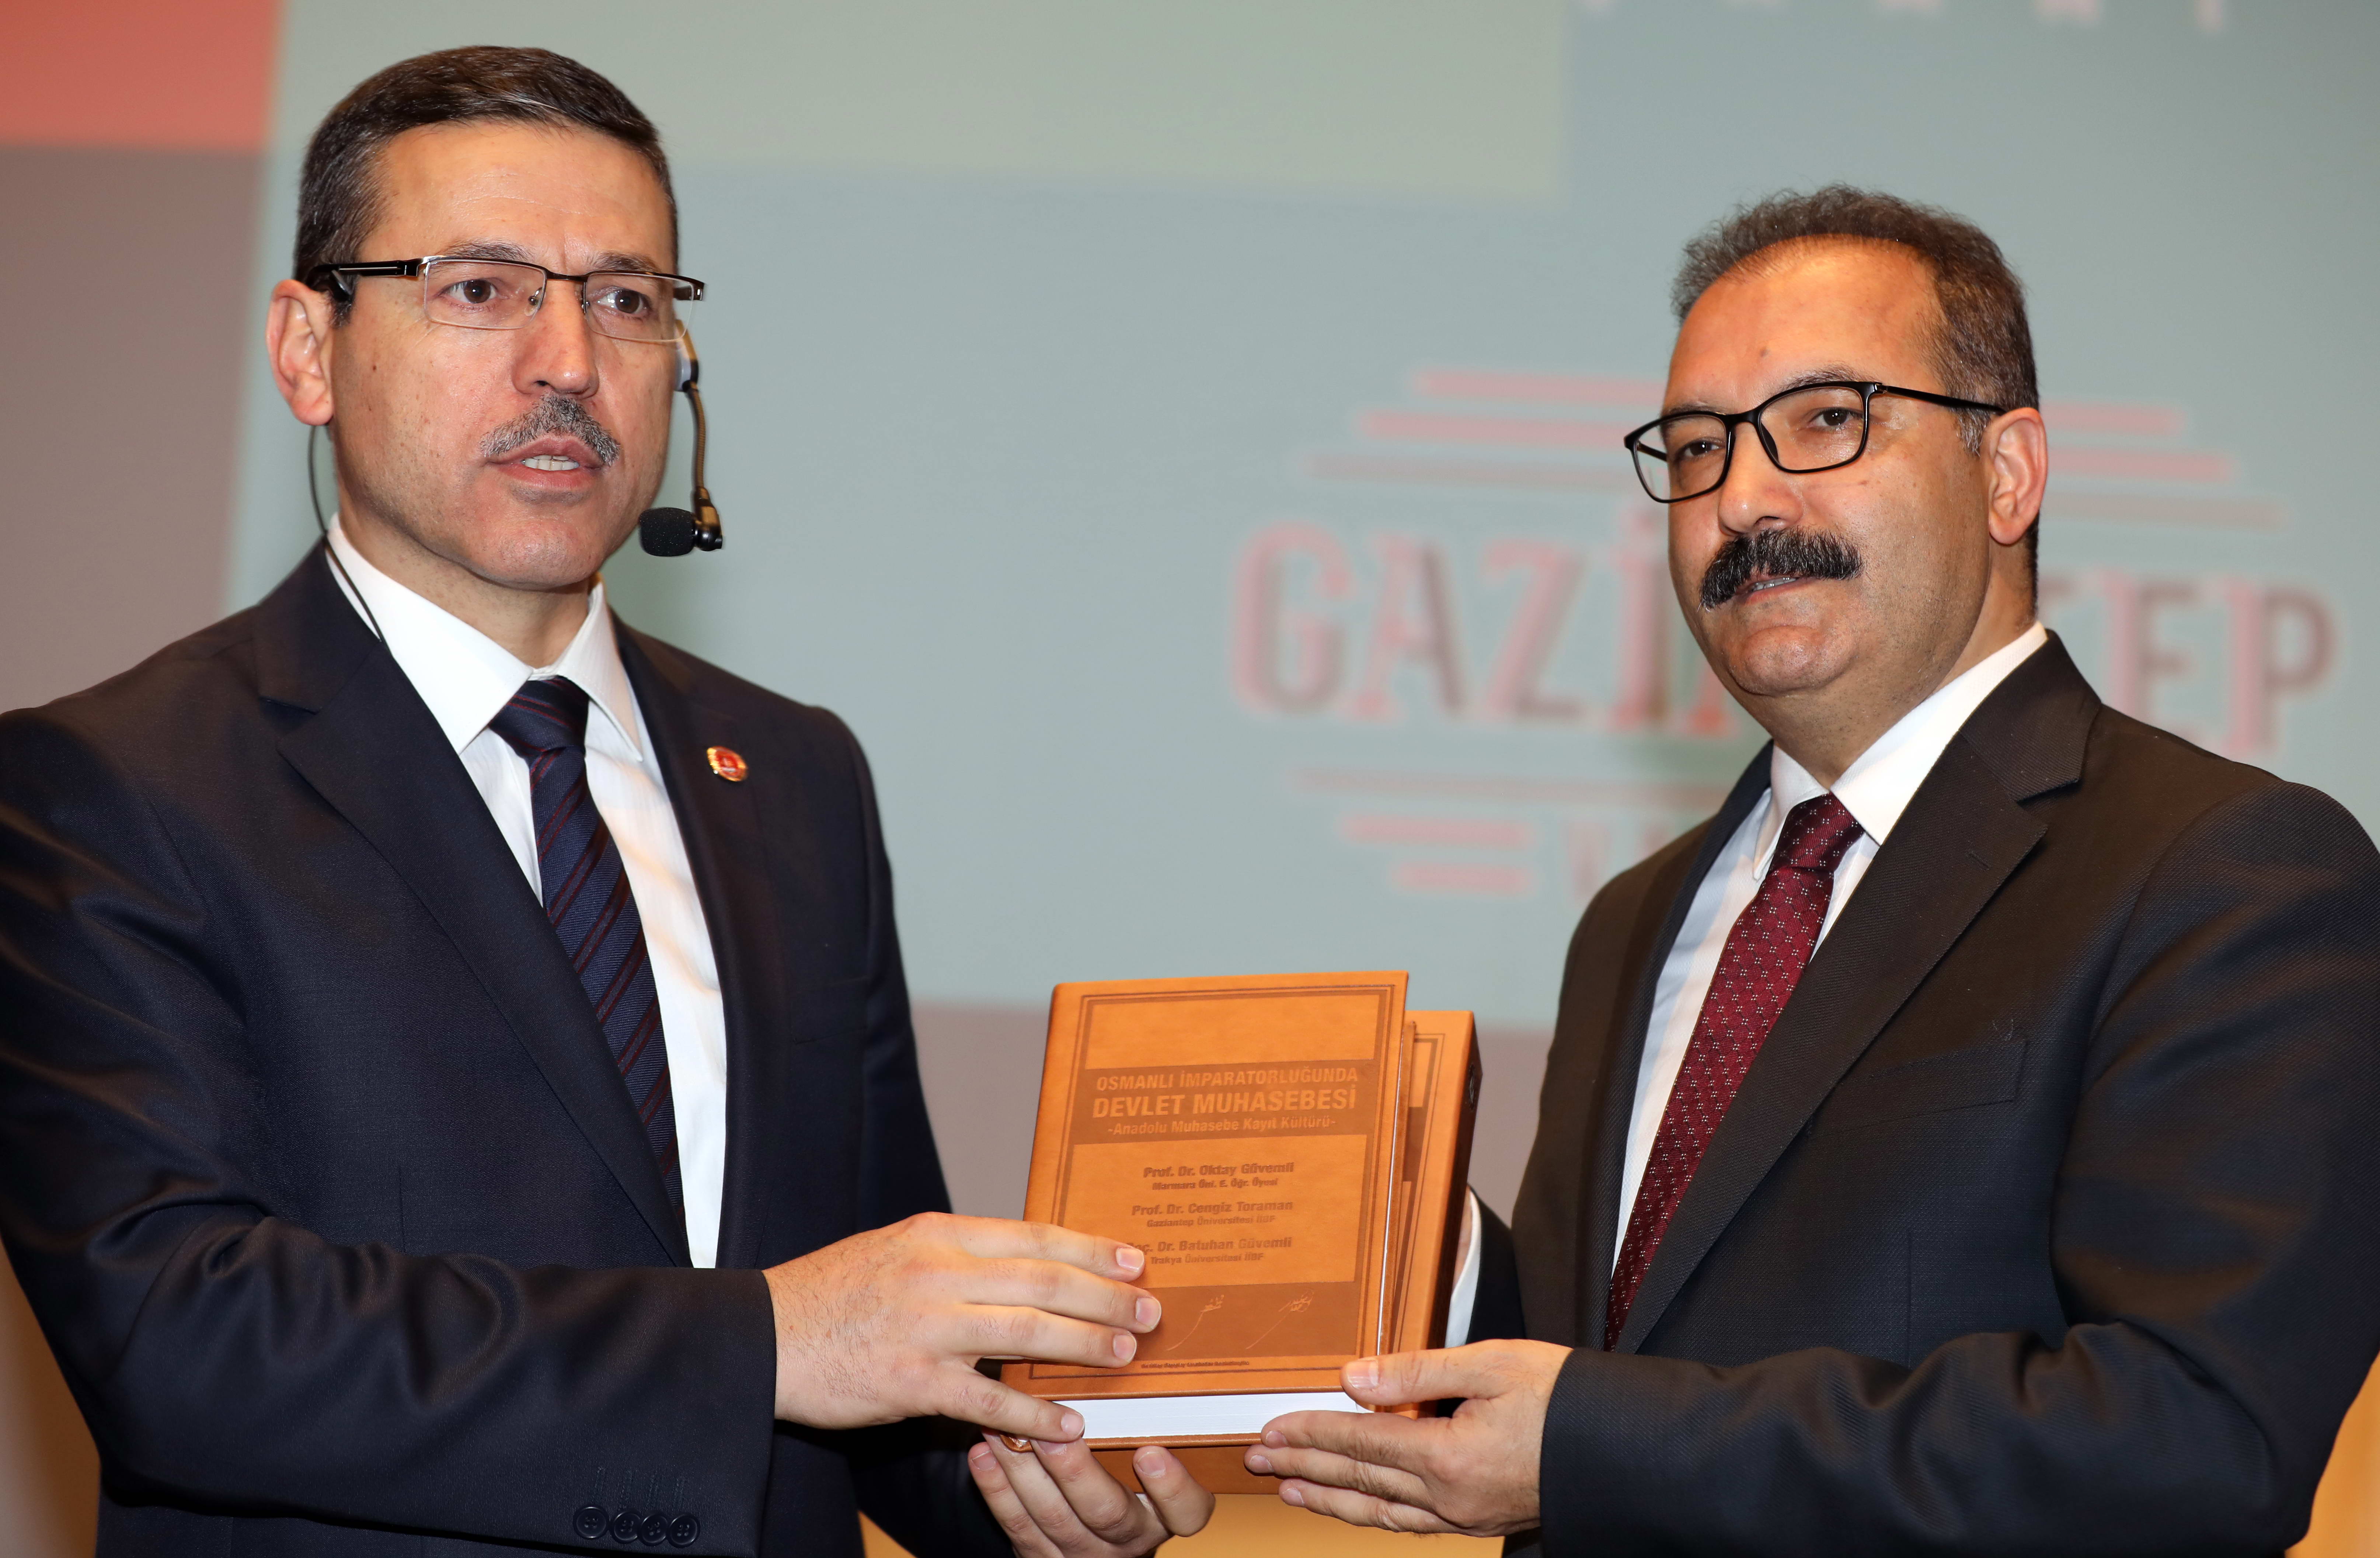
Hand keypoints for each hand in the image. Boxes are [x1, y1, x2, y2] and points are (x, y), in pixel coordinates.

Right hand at [763, 1212, 1158, 1440]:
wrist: (764, 1334)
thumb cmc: (838, 1292)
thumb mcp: (901, 1249)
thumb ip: (962, 1254)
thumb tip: (1031, 1262)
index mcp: (939, 1234)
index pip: (1034, 1235)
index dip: (1092, 1248)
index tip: (1136, 1261)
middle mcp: (938, 1273)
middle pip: (1044, 1280)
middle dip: (1107, 1298)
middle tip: (1152, 1313)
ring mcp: (925, 1328)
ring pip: (1028, 1333)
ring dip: (1085, 1347)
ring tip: (1127, 1358)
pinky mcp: (910, 1383)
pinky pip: (987, 1401)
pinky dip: (1033, 1416)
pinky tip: (1069, 1425)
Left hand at [969, 1434, 1212, 1556]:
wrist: (1097, 1536)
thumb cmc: (1130, 1474)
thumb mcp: (1156, 1454)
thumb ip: (1155, 1422)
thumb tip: (1143, 1346)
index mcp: (1166, 1511)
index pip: (1186, 1511)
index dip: (1171, 1487)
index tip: (1151, 1452)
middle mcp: (1130, 1536)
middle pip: (1106, 1512)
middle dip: (1077, 1471)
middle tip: (1057, 1432)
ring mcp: (1083, 1551)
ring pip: (1052, 1517)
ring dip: (1025, 1470)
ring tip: (1006, 1427)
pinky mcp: (1041, 1555)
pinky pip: (1016, 1525)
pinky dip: (997, 1488)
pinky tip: (983, 1452)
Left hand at [1243, 1339, 1568, 1535]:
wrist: (1624, 1448)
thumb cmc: (1567, 1397)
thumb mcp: (1493, 1363)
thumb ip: (1419, 1371)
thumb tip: (1354, 1378)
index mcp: (1449, 1455)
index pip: (1361, 1441)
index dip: (1312, 1431)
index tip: (1272, 1426)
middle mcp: (1450, 1496)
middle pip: (1360, 1478)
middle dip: (1303, 1465)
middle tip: (1256, 1457)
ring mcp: (1465, 1515)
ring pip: (1379, 1511)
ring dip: (1329, 1497)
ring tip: (1289, 1488)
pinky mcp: (1481, 1520)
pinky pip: (1411, 1525)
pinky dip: (1374, 1515)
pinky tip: (1357, 1509)